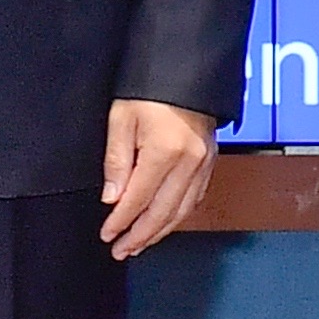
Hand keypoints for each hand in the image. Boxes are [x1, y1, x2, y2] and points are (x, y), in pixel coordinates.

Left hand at [100, 98, 219, 260]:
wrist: (186, 68)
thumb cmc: (149, 87)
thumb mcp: (121, 119)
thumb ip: (117, 161)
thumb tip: (113, 198)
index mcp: (165, 151)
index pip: (138, 199)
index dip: (121, 221)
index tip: (107, 235)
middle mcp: (190, 162)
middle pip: (163, 212)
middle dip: (141, 235)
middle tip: (122, 250)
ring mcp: (204, 162)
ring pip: (183, 210)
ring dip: (160, 231)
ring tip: (140, 244)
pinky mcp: (211, 160)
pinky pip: (195, 197)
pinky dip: (179, 215)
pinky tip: (166, 221)